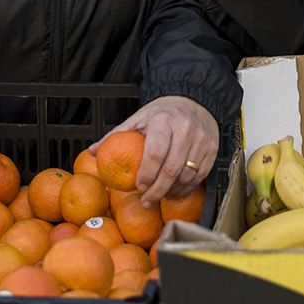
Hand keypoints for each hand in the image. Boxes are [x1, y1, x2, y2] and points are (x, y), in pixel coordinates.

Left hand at [92, 95, 218, 207]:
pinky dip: (186, 188)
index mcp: (163, 120)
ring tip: (158, 198)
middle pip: (172, 168)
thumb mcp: (138, 119)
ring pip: (187, 175)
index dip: (146, 174)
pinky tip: (173, 192)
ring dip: (171, 192)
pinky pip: (199, 176)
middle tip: (146, 201)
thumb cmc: (161, 114)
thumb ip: (115, 136)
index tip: (138, 186)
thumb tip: (91, 152)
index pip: (155, 152)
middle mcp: (185, 129)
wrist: (193, 101)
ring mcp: (202, 140)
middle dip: (157, 190)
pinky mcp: (213, 150)